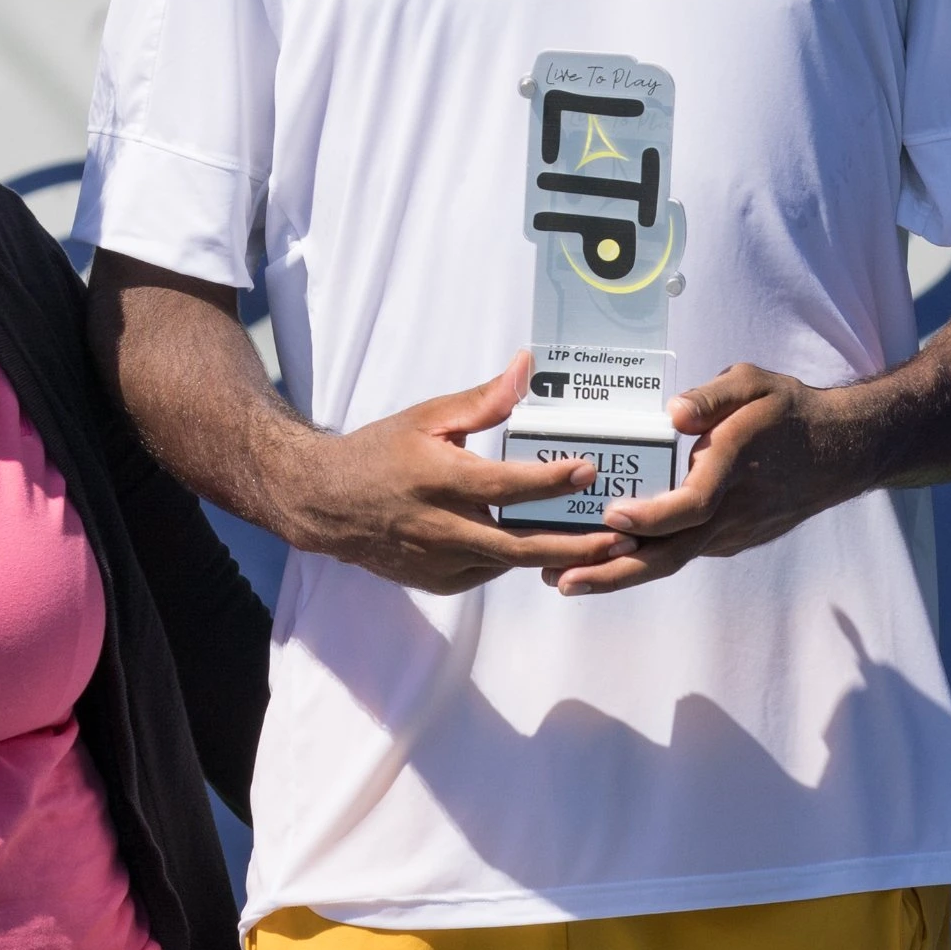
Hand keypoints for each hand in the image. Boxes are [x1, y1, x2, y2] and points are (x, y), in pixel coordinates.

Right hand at [275, 356, 624, 594]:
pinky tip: (550, 547)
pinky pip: (490, 571)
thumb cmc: (380, 453)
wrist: (327, 505)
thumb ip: (483, 399)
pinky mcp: (439, 582)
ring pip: (511, 563)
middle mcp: (440, 528)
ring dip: (557, 557)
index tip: (590, 470)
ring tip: (604, 545)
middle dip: (576, 545)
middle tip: (623, 537)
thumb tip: (527, 367)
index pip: (504, 485)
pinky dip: (518, 559)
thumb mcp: (427, 418)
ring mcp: (439, 562)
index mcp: (438, 479)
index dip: (550, 480)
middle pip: (520, 545)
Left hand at [557, 364, 872, 596]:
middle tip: (563, 580)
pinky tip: (604, 559)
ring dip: (619, 573)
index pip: (693, 505)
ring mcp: (730, 532)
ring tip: (565, 580)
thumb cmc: (790, 412)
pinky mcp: (729, 539)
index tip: (613, 516)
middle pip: (670, 553)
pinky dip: (643, 560)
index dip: (653, 517)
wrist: (840, 452)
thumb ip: (714, 396)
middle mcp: (730, 511)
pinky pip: (682, 553)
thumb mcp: (755, 384)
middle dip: (614, 572)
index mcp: (733, 469)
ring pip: (671, 559)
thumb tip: (675, 413)